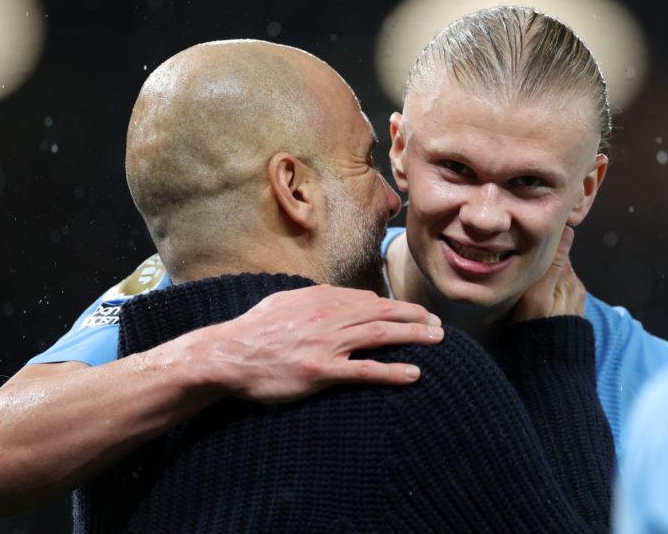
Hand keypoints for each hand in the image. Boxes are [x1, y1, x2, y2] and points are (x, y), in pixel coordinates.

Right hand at [197, 285, 443, 402]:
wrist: (229, 354)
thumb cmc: (254, 329)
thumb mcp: (283, 301)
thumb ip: (311, 297)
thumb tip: (329, 294)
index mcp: (321, 298)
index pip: (368, 299)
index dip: (396, 305)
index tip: (413, 312)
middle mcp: (330, 316)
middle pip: (383, 312)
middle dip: (415, 316)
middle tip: (438, 323)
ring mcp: (327, 343)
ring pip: (381, 335)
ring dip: (414, 336)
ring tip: (438, 339)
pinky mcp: (321, 370)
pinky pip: (365, 370)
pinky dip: (392, 370)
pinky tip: (413, 373)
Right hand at [510, 226, 584, 323]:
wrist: (550, 366)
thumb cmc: (537, 327)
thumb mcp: (539, 294)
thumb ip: (553, 263)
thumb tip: (567, 228)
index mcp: (569, 278)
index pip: (557, 249)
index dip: (543, 243)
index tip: (525, 240)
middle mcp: (576, 286)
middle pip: (557, 263)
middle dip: (544, 260)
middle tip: (521, 259)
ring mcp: (574, 301)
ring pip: (557, 278)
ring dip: (545, 275)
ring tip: (528, 278)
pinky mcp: (570, 313)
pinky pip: (558, 292)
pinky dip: (548, 289)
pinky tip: (536, 296)